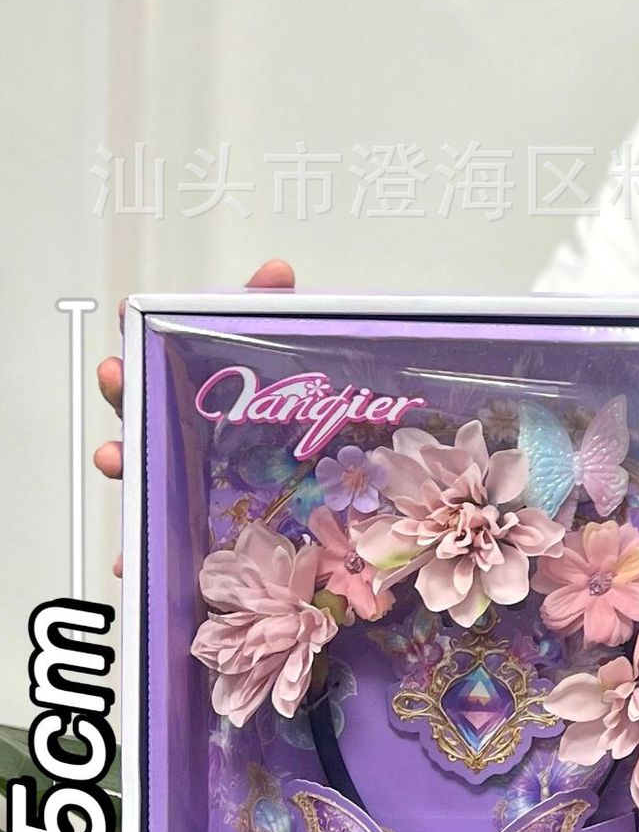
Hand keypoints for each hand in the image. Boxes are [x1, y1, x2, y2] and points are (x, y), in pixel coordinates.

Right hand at [95, 259, 294, 573]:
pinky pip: (160, 552)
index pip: (168, 363)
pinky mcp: (197, 542)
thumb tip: (275, 272)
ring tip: (115, 456)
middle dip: (126, 390)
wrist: (331, 537)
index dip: (146, 333)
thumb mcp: (297, 384)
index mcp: (209, 406)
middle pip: (145, 411)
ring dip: (124, 462)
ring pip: (145, 473)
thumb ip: (283, 323)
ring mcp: (189, 490)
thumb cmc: (298, 445)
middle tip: (118, 372)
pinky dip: (140, 558)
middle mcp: (190, 444)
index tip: (134, 310)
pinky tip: (130, 560)